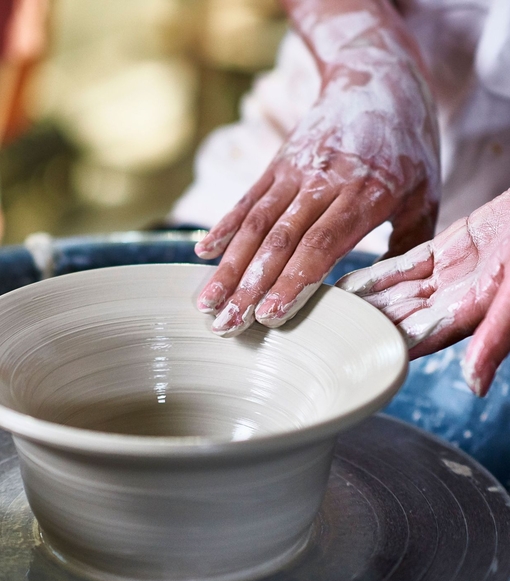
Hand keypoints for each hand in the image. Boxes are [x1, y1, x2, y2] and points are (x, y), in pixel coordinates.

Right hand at [194, 3, 438, 336]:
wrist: (377, 76)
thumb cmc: (407, 146)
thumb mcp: (426, 192)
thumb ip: (409, 244)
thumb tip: (390, 297)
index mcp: (365, 194)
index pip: (321, 245)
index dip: (292, 282)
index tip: (268, 316)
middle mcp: (323, 182)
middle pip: (279, 241)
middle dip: (249, 287)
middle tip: (226, 325)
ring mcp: (295, 171)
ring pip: (255, 224)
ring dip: (228, 266)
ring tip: (206, 303)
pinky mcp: (278, 163)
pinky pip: (248, 199)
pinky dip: (224, 227)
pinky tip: (203, 253)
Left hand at [337, 189, 509, 396]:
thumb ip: (496, 337)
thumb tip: (475, 385)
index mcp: (468, 318)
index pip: (413, 339)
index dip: (380, 347)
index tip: (345, 357)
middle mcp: (453, 303)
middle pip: (396, 319)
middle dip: (361, 326)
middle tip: (321, 333)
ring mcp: (448, 278)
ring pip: (395, 293)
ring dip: (363, 302)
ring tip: (326, 310)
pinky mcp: (446, 251)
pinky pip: (404, 266)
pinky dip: (377, 274)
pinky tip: (350, 283)